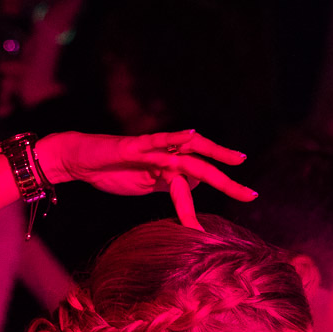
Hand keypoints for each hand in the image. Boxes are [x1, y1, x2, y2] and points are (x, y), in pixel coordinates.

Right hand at [33, 130, 255, 206]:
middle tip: (250, 194)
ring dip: (212, 159)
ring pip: (188, 153)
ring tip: (235, 162)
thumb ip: (169, 185)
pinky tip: (190, 135)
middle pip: (204, 165)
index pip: (202, 176)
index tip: (246, 197)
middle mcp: (166, 155)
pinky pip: (157, 141)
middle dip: (227, 180)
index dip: (223, 185)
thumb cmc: (111, 171)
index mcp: (169, 167)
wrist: (81, 160)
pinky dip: (174, 138)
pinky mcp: (134, 147)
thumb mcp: (146, 185)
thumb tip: (192, 189)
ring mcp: (152, 150)